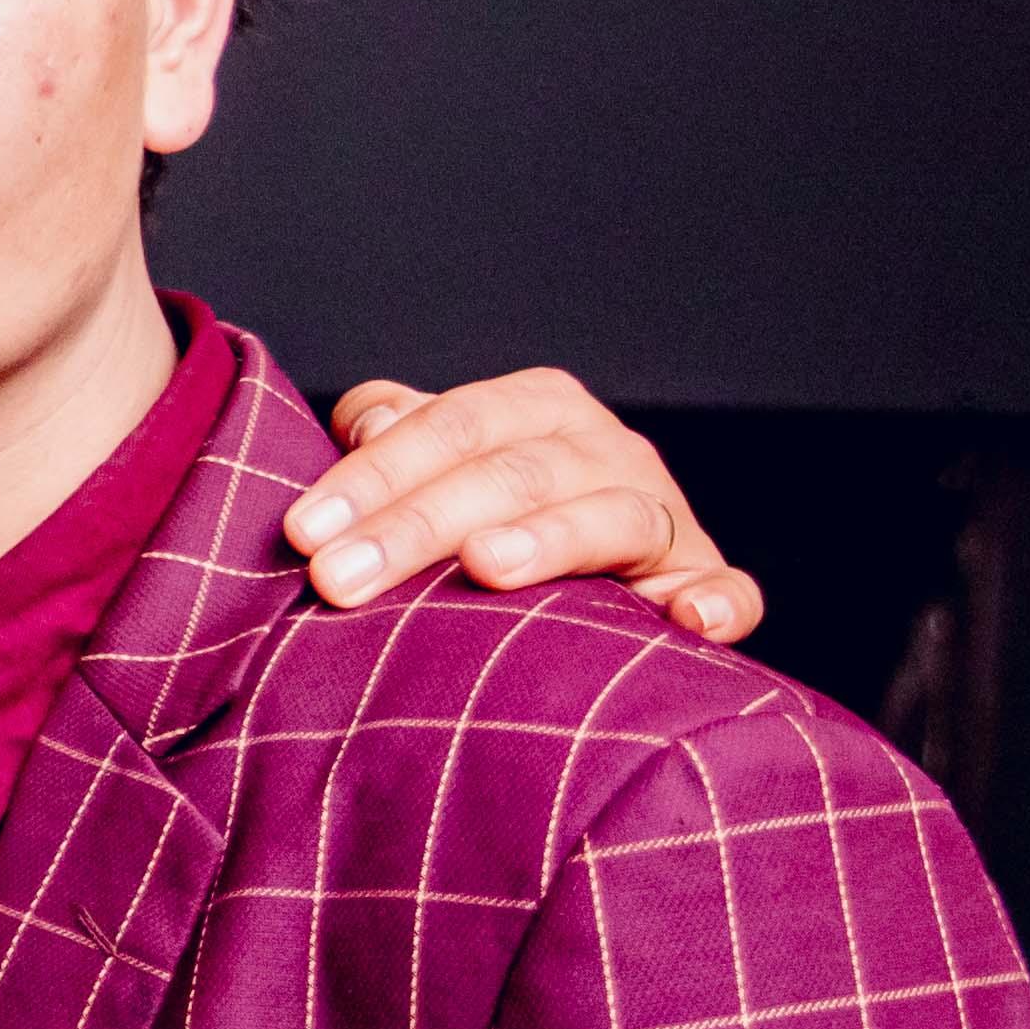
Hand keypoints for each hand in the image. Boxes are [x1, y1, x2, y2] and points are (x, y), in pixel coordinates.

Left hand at [286, 370, 761, 646]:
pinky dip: (717, 599)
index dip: (372, 475)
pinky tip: (688, 618)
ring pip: (608, 517)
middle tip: (338, 580)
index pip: (447, 427)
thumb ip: (395, 438)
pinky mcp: (701, 582)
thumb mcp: (433, 466)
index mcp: (533, 410)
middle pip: (509, 474)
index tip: (301, 532)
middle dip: (417, 525)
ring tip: (485, 566)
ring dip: (548, 540)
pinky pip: (727, 590)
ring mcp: (660, 515)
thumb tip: (369, 422)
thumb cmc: (477, 519)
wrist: (584, 582)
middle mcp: (604, 449)